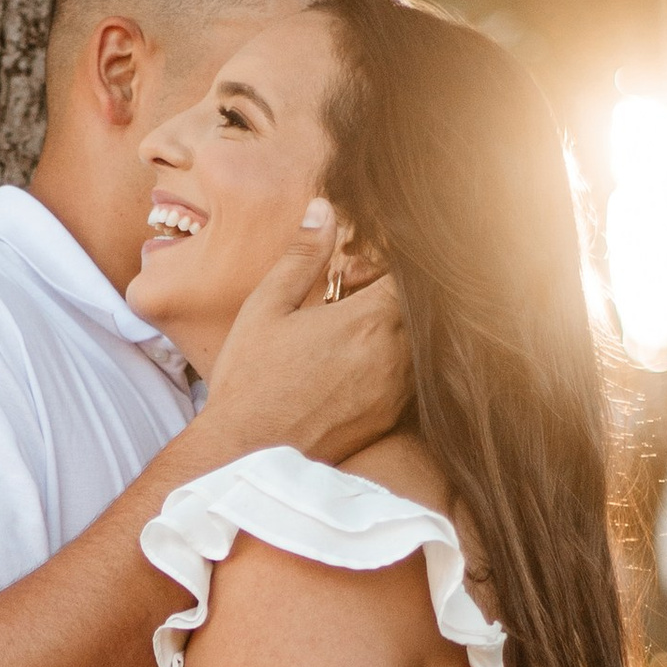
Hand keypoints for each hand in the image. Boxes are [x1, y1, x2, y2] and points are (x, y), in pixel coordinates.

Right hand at [201, 206, 410, 464]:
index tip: (349, 275)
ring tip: (343, 336)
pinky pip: (410, 377)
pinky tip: (347, 369)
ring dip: (390, 329)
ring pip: (417, 342)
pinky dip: (389, 363)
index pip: (409, 273)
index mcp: (369, 320)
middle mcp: (396, 356)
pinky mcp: (393, 419)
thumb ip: (303, 256)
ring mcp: (399, 391)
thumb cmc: (251, 381)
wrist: (248, 457)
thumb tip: (323, 210)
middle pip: (418, 306)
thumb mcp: (266, 308)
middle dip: (388, 294)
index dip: (383, 265)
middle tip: (341, 302)